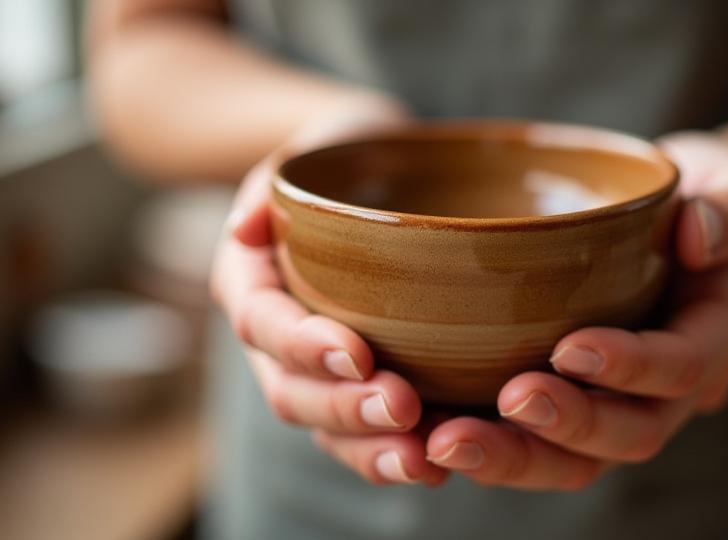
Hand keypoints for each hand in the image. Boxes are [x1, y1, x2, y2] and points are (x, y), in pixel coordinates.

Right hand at [211, 95, 448, 485]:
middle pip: (292, 390)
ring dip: (372, 449)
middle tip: (403, 408)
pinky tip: (444, 463)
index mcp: (252, 279)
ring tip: (425, 461)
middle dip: (344, 407)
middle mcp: (278, 336)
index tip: (356, 353)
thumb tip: (244, 227)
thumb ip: (277, 178)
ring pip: (328, 427)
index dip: (304, 344)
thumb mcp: (314, 145)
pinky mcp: (362, 384)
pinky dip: (400, 452)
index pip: (263, 321)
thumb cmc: (345, 151)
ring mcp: (317, 368)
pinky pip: (369, 432)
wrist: (380, 174)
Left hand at [424, 133, 727, 489]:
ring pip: (575, 460)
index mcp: (713, 339)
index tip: (570, 348)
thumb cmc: (704, 196)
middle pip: (629, 435)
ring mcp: (620, 404)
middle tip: (507, 402)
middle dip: (568, 428)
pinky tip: (429, 435)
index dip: (631, 367)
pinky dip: (487, 447)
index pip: (682, 368)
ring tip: (446, 442)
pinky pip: (535, 444)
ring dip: (514, 457)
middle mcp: (669, 390)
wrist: (679, 223)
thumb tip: (698, 236)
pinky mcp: (574, 403)